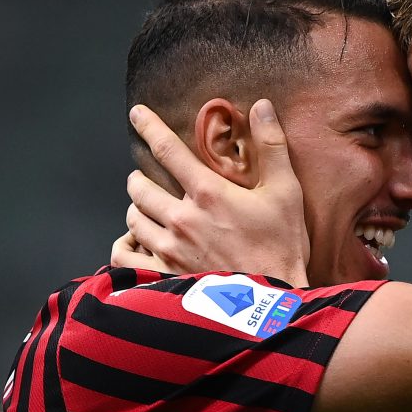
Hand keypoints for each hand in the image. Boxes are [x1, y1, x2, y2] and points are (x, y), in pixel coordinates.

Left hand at [112, 99, 309, 286]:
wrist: (272, 305)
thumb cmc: (282, 247)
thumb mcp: (286, 192)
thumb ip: (272, 145)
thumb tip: (262, 106)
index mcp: (208, 193)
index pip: (167, 149)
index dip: (149, 126)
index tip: (136, 114)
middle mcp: (181, 218)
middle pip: (140, 186)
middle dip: (141, 177)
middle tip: (148, 178)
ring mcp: (168, 249)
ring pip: (133, 218)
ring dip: (137, 209)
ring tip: (148, 210)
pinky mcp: (163, 275)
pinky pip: (125, 256)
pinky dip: (127, 245)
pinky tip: (136, 242)